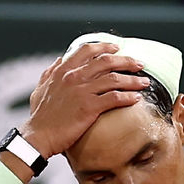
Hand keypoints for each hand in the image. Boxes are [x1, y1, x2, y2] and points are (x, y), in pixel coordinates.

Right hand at [18, 42, 149, 157]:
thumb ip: (50, 73)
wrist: (38, 136)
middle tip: (139, 64)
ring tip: (144, 82)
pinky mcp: (89, 107)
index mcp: (63, 70)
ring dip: (133, 79)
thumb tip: (59, 60)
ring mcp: (82, 91)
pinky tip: (136, 99)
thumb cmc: (40, 116)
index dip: (105, 47)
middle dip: (126, 61)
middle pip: (106, 61)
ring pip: (114, 79)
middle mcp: (74, 76)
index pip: (87, 50)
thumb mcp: (41, 88)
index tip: (117, 48)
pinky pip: (115, 98)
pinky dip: (128, 97)